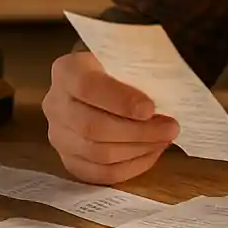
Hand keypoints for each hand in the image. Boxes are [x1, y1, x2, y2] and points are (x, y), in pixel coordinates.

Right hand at [42, 48, 179, 183]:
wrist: (100, 77)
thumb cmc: (119, 64)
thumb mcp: (127, 53)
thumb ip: (141, 66)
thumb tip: (172, 86)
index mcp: (67, 71)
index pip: (88, 87)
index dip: (120, 100)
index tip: (150, 109)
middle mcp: (55, 104)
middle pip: (93, 127)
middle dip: (138, 132)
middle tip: (171, 128)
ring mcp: (58, 136)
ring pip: (97, 153)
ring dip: (138, 150)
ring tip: (165, 139)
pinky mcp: (68, 160)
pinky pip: (99, 173)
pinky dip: (130, 167)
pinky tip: (151, 153)